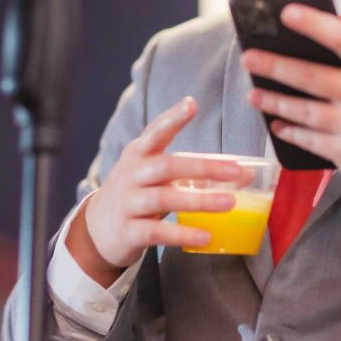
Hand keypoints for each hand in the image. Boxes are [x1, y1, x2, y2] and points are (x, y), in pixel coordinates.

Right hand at [65, 97, 241, 286]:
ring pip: (163, 198)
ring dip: (199, 200)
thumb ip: (193, 173)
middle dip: (203, 167)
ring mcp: (127, 203)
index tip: (191, 104)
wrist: (97, 229)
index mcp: (139, 155)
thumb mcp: (156, 177)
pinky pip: (157, 232)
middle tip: (235, 170)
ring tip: (229, 203)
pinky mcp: (128, 231)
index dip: (172, 118)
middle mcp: (131, 175)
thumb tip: (244, 173)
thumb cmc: (137, 195)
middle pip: (167, 166)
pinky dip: (182, 233)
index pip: (155, 132)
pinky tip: (205, 236)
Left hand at [242, 4, 340, 182]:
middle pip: (311, 77)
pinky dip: (289, 131)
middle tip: (250, 57)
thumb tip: (314, 43)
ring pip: (302, 110)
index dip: (314, 24)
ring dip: (273, 101)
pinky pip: (308, 139)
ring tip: (254, 93)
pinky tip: (277, 124)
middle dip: (274, 66)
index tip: (286, 13)